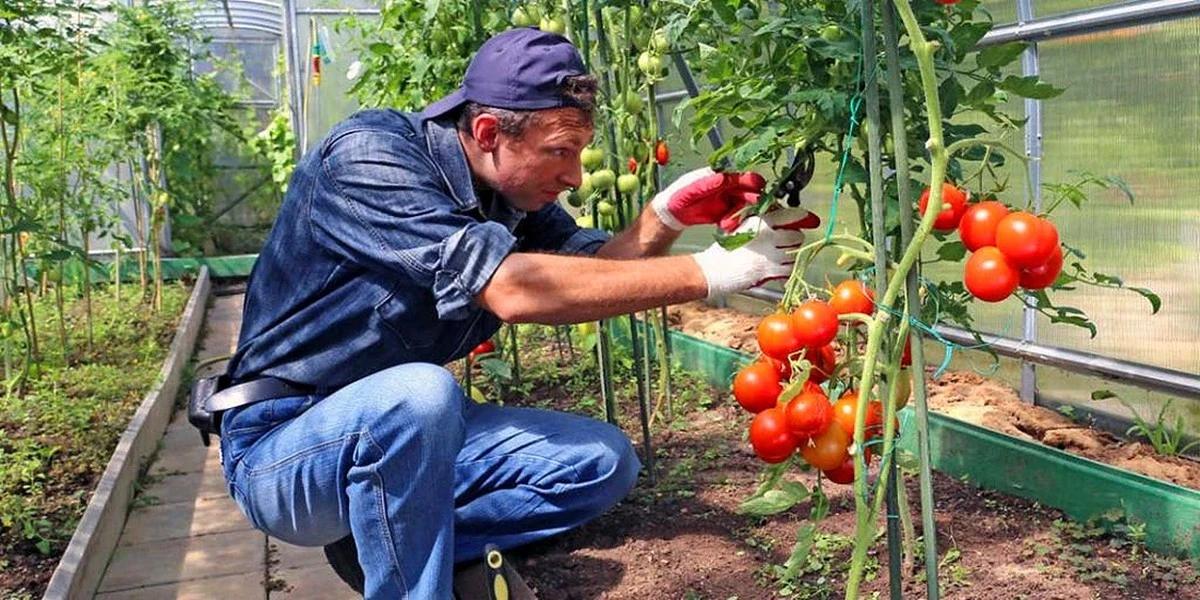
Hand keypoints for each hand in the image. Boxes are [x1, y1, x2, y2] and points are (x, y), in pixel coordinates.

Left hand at [651, 167, 766, 230]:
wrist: (671, 213)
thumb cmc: (678, 196)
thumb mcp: (690, 190)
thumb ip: (706, 184)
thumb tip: (723, 177)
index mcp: (718, 176)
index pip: (739, 176)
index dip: (751, 182)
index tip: (759, 189)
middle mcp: (725, 187)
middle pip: (745, 191)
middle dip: (750, 201)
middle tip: (754, 209)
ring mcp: (725, 200)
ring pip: (741, 206)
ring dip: (738, 215)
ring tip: (726, 224)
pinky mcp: (724, 212)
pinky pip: (735, 217)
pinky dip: (733, 222)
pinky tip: (724, 226)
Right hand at [690, 208, 812, 299]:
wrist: (714, 270)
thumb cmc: (723, 249)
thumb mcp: (739, 227)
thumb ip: (757, 220)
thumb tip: (775, 214)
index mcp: (760, 221)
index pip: (790, 215)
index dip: (801, 216)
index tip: (808, 218)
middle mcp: (768, 236)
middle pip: (797, 235)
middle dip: (795, 239)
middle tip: (788, 242)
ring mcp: (770, 254)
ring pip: (795, 253)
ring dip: (791, 255)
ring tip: (781, 256)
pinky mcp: (770, 270)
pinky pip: (789, 269)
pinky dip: (787, 270)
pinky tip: (780, 269)